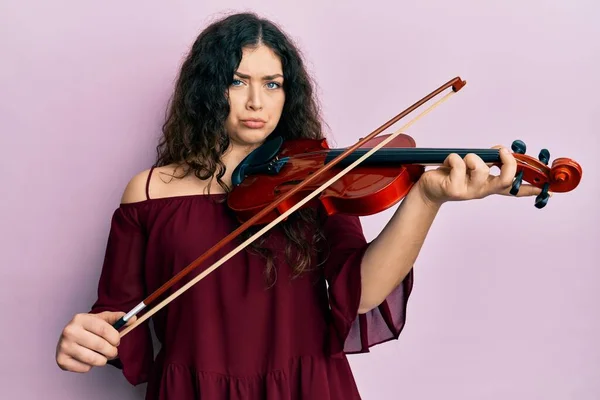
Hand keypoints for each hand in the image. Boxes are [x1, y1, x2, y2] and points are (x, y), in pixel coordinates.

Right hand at [55, 311, 135, 372]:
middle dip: (112, 351)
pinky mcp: (61, 360)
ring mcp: (63, 346)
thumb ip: (118, 318)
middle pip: (100, 345)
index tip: (117, 341)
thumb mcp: (102, 319)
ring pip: (93, 359)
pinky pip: (85, 368)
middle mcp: (69, 331)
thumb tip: (133, 318)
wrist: (69, 337)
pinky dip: (91, 366)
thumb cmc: (89, 328)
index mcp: (80, 319)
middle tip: (112, 351)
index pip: (104, 329)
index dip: (115, 338)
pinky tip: (88, 358)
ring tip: (103, 355)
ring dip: (103, 360)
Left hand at [416, 145, 545, 206]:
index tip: (547, 189)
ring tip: (461, 160)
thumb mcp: (472, 165)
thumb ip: (488, 159)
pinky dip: (453, 158)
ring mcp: (469, 192)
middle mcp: (482, 191)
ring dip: (471, 157)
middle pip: (505, 180)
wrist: (428, 188)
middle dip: (507, 162)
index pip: (513, 189)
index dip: (530, 189)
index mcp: (489, 186)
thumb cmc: (451, 174)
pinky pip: (459, 164)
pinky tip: (447, 164)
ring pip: (480, 168)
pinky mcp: (454, 189)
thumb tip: (502, 150)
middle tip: (502, 151)